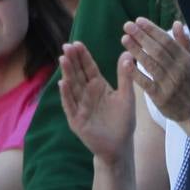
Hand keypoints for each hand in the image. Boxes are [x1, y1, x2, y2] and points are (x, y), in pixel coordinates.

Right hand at [60, 43, 136, 163]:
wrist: (119, 146)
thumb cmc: (123, 121)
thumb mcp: (126, 96)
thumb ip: (125, 76)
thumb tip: (127, 54)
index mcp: (99, 87)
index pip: (89, 69)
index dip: (83, 57)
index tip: (77, 43)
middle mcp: (87, 94)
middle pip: (78, 75)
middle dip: (72, 61)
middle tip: (67, 46)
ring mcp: (80, 106)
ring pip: (72, 87)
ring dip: (67, 74)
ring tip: (63, 59)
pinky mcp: (76, 120)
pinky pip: (70, 106)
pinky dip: (66, 95)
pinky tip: (62, 83)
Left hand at [121, 19, 189, 123]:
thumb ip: (185, 42)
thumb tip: (176, 23)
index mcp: (186, 60)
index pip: (167, 41)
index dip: (152, 30)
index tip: (139, 20)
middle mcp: (178, 70)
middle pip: (157, 50)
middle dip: (141, 36)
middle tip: (127, 25)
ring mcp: (169, 84)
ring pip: (150, 64)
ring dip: (136, 50)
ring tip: (124, 39)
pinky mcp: (160, 97)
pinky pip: (146, 83)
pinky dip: (135, 73)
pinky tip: (125, 63)